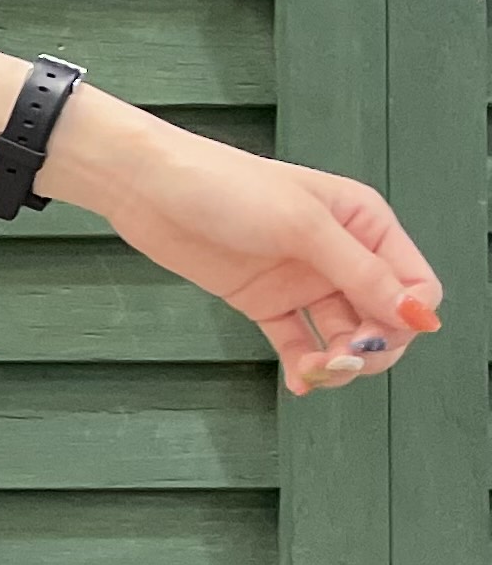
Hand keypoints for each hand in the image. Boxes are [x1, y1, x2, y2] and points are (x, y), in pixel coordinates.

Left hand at [93, 122, 442, 394]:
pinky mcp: (265, 299)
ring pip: (343, 335)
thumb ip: (360, 272)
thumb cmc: (221, 183)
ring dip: (337, 362)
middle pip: (383, 318)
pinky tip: (300, 380)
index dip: (405, 318)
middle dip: (371, 348)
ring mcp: (301, 278)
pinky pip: (299, 342)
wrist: (146, 186)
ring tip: (314, 370)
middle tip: (342, 360)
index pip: (414, 284)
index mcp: (362, 222)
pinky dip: (304, 365)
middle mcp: (338, 252)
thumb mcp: (302, 224)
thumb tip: (417, 314)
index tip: (375, 338)